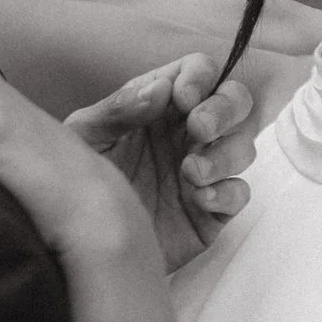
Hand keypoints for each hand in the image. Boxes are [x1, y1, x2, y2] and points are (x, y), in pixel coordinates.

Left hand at [63, 56, 255, 270]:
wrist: (80, 250)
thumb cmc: (78, 186)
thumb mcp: (84, 139)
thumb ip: (117, 109)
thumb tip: (160, 87)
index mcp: (159, 108)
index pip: (199, 72)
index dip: (200, 76)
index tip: (183, 97)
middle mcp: (187, 135)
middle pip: (235, 101)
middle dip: (225, 109)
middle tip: (199, 128)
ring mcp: (203, 172)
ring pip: (243, 147)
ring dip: (224, 154)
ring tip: (190, 172)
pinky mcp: (211, 211)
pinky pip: (239, 193)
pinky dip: (227, 191)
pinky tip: (199, 198)